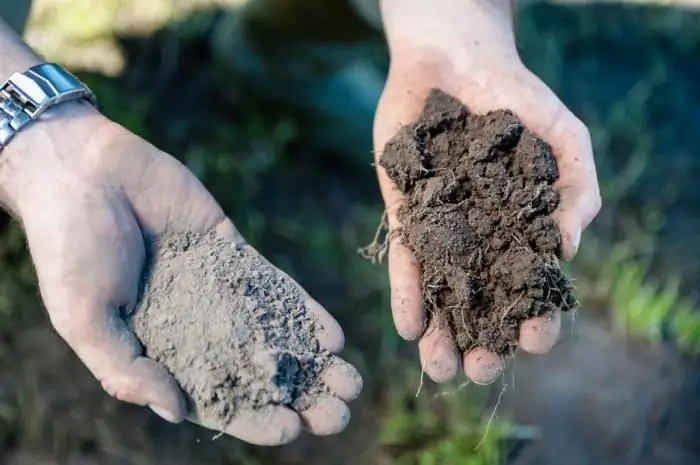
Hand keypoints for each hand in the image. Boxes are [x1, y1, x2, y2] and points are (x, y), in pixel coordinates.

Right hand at [1, 102, 360, 444]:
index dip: (252, 418)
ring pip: (273, 334)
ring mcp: (217, 291)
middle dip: (298, 395)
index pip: (213, 399)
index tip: (291, 429)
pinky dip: (303, 312)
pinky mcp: (233, 254)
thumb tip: (175, 412)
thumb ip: (128, 370)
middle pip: (255, 373)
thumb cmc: (69, 249)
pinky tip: (334, 335)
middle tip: (339, 414)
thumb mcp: (86, 319)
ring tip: (350, 382)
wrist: (84, 171)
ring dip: (313, 361)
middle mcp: (194, 328)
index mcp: (157, 353)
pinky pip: (275, 288)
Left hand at [374, 0, 600, 383]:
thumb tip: (569, 248)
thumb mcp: (563, 137)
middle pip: (484, 305)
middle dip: (483, 342)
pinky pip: (405, 261)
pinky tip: (408, 327)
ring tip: (438, 366)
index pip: (532, 289)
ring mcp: (443, 231)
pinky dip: (407, 294)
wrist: (454, 60)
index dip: (537, 318)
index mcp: (524, 231)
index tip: (535, 341)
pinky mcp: (406, 215)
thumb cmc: (517, 97)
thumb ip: (576, 189)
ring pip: (443, 295)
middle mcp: (482, 239)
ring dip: (440, 334)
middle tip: (478, 370)